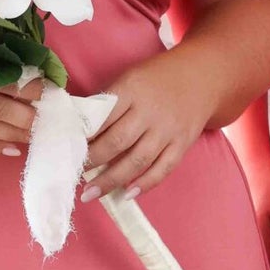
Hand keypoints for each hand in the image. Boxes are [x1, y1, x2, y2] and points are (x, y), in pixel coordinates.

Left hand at [81, 49, 217, 202]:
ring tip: (91, 193)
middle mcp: (150, 111)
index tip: (67, 150)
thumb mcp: (129, 77)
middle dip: (92, 161)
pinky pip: (163, 168)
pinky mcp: (182, 143)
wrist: (202, 76)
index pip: (102, 117)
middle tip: (73, 174)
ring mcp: (168, 129)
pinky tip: (127, 194)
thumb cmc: (156, 78)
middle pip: (116, 142)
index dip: (83, 137)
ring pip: (137, 160)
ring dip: (111, 179)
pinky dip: (145, 183)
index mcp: (132, 89)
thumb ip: (108, 102)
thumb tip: (77, 128)